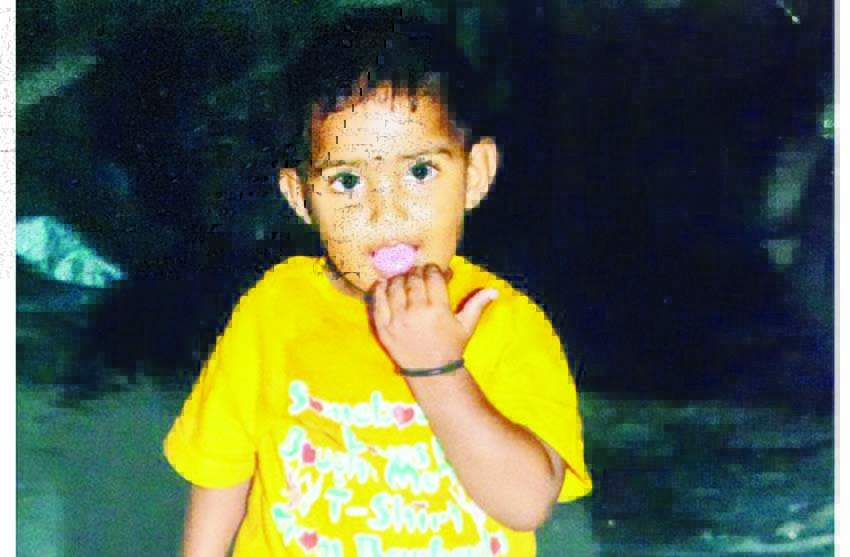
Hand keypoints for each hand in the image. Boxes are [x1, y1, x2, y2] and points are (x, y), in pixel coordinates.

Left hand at [370, 263, 498, 370]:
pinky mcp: (383, 328)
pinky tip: (384, 284)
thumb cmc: (451, 347)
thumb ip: (478, 304)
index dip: (433, 269)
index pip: (432, 277)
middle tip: (418, 273)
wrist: (431, 372)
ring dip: (399, 278)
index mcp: (438, 310)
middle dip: (417, 272)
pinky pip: (378, 302)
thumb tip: (495, 290)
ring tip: (403, 278)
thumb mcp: (466, 326)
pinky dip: (380, 289)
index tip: (433, 270)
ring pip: (395, 287)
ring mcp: (397, 320)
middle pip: (413, 280)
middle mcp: (416, 312)